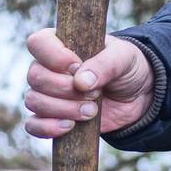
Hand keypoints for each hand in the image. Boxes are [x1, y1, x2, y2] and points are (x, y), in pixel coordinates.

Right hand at [23, 28, 153, 137]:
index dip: (53, 56)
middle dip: (65, 89)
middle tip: (94, 94)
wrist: (138, 95)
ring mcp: (48, 93)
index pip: (38, 43)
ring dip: (63, 109)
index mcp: (61, 44)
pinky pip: (33, 125)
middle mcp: (48, 67)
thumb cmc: (126, 67)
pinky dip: (47, 128)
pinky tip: (70, 127)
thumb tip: (80, 82)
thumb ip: (105, 64)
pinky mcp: (52, 117)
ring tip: (92, 111)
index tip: (76, 66)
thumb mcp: (124, 58)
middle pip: (35, 76)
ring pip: (34, 101)